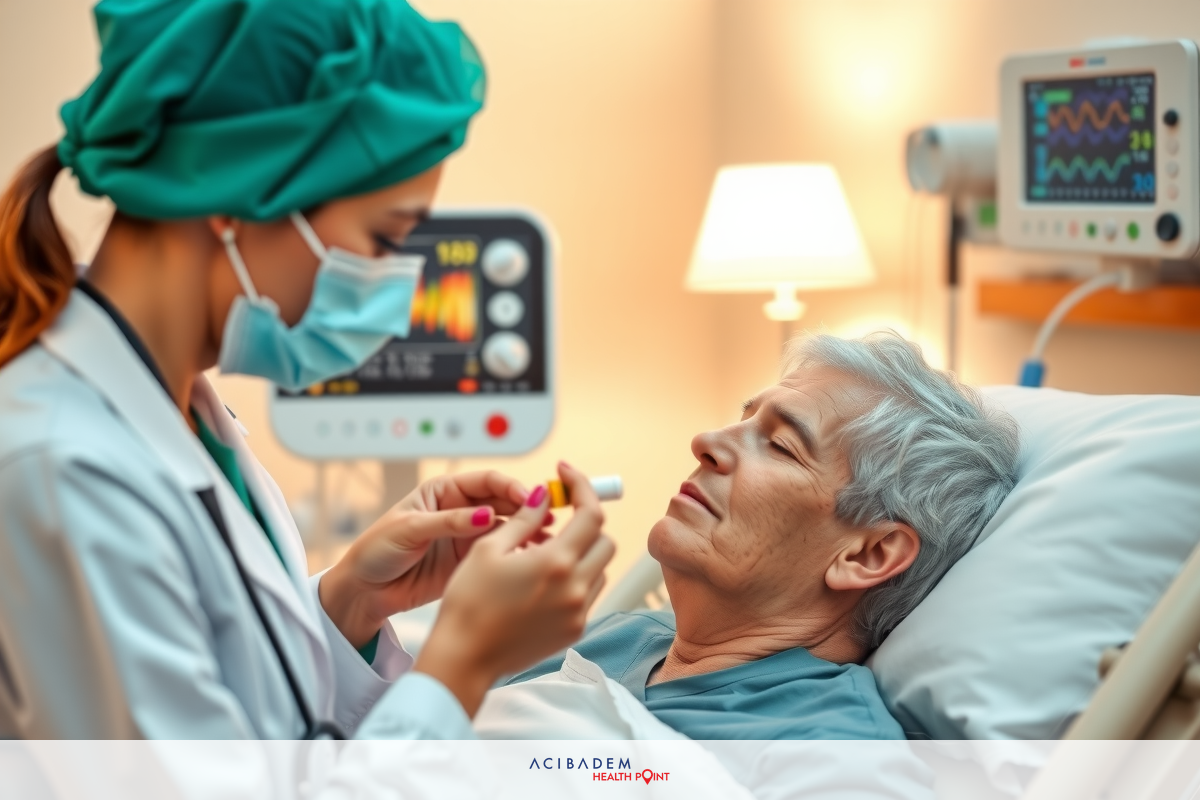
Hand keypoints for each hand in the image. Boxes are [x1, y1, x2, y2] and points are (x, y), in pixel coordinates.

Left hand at [319, 470, 535, 648]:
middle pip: (503, 503)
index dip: (509, 487)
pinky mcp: (469, 563)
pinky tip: (531, 557)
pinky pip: (499, 554)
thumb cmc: (376, 551)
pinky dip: (517, 554)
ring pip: (506, 529)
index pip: (485, 482)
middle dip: (526, 508)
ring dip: (526, 531)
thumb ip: (449, 522)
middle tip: (548, 517)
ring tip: (546, 538)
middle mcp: (460, 511)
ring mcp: (466, 537)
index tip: (528, 497)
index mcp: (444, 492)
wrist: (364, 591)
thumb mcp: (410, 530)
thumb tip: (485, 515)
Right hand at [413, 461, 615, 716]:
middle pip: (605, 541)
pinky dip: (576, 580)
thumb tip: (544, 496)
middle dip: (585, 525)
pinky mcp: (575, 631)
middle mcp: (575, 588)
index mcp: (556, 562)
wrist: (464, 658)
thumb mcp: (489, 549)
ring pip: (600, 569)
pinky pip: (590, 594)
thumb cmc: (468, 602)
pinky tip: (545, 582)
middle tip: (557, 520)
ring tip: (544, 555)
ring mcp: (579, 612)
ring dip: (582, 554)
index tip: (566, 476)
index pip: (591, 514)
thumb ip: (524, 519)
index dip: (582, 488)